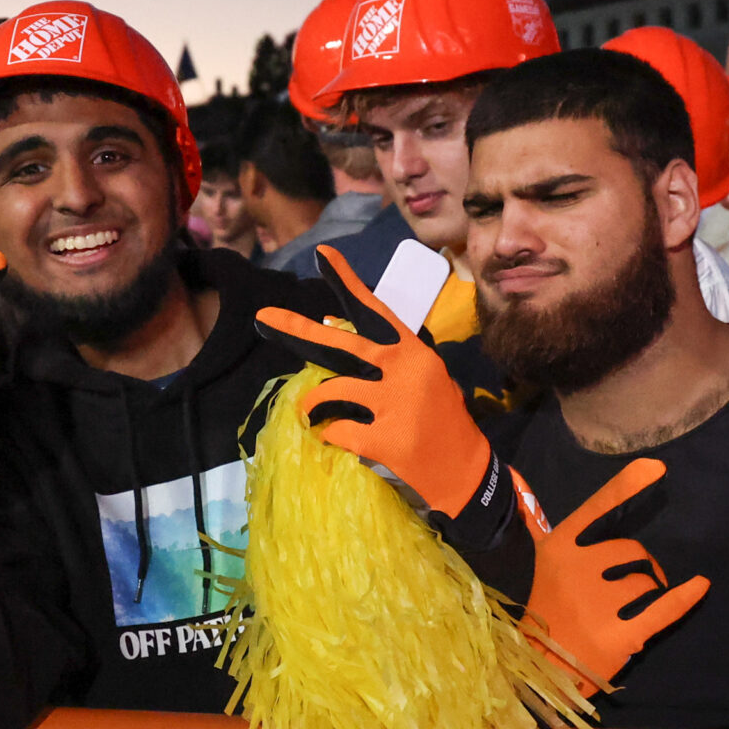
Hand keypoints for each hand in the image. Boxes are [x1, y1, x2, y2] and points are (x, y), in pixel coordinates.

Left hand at [254, 245, 495, 519]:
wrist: (467, 475)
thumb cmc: (442, 425)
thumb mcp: (423, 380)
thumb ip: (386, 361)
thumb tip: (337, 335)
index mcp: (412, 352)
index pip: (374, 310)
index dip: (346, 282)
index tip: (322, 254)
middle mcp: (403, 369)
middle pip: (338, 345)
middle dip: (295, 330)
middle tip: (261, 319)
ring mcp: (394, 404)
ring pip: (328, 393)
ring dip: (314, 407)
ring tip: (317, 417)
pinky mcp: (384, 439)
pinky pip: (335, 431)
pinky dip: (330, 437)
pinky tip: (343, 443)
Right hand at [518, 457, 709, 687]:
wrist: (543, 668)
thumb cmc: (548, 611)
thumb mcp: (542, 561)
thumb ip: (536, 520)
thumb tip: (516, 475)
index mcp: (560, 548)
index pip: (598, 508)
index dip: (627, 486)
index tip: (657, 467)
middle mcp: (581, 568)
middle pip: (633, 550)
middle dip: (639, 565)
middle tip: (628, 587)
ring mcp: (603, 602)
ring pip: (647, 581)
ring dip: (649, 589)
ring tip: (632, 608)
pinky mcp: (624, 633)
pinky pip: (665, 607)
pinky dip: (686, 596)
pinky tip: (700, 585)